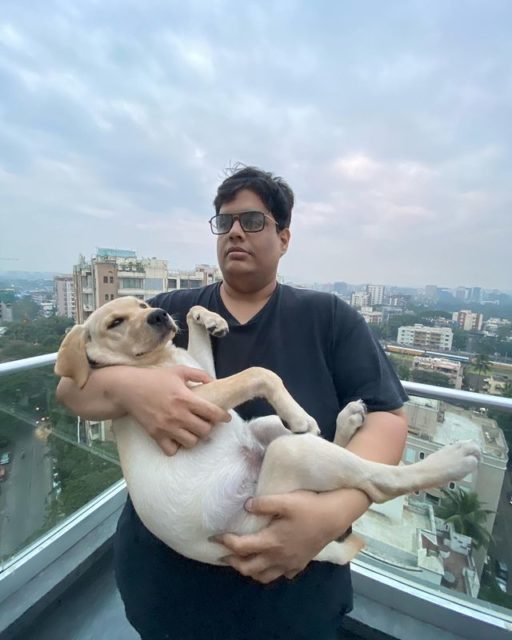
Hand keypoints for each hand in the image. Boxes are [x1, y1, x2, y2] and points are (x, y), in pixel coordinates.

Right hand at [115, 366, 230, 454]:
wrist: (129, 389)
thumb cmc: (155, 379)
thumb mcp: (178, 371)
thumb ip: (198, 374)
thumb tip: (214, 381)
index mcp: (185, 398)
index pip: (212, 412)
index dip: (223, 416)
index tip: (225, 417)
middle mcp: (178, 415)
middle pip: (204, 431)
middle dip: (209, 427)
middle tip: (205, 422)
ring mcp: (166, 427)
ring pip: (191, 442)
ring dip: (195, 437)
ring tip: (192, 430)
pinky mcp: (156, 435)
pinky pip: (172, 450)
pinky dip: (177, 446)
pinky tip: (177, 437)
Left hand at [217, 491, 345, 583]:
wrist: (335, 516)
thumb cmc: (309, 507)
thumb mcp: (285, 500)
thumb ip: (264, 503)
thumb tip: (245, 505)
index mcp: (271, 541)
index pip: (241, 547)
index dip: (226, 542)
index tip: (215, 537)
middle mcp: (278, 557)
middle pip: (248, 568)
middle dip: (233, 561)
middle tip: (224, 552)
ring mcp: (290, 563)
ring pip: (264, 576)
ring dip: (250, 571)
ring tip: (243, 560)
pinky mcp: (300, 564)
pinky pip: (281, 575)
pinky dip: (270, 572)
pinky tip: (270, 563)